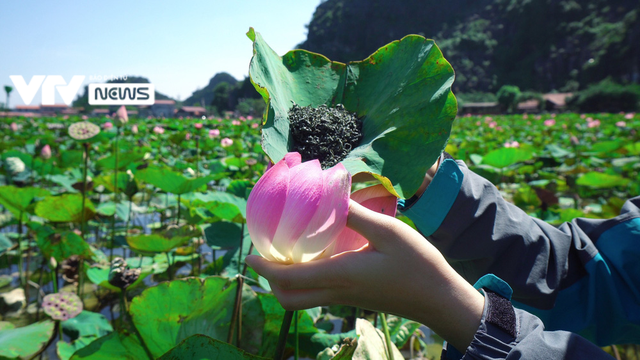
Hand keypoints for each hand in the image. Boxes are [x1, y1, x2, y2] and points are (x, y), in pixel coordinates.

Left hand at [246, 198, 483, 350]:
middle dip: (271, 281)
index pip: (289, 278)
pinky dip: (306, 280)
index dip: (264, 268)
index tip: (248, 255)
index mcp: (341, 275)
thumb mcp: (389, 232)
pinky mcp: (355, 299)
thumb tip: (330, 194)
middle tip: (266, 254)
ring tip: (286, 252)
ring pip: (303, 298)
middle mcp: (338, 291)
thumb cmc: (418, 265)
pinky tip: (316, 256)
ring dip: (287, 281)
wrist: (440, 300)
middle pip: (290, 298)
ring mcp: (346, 299)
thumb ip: (356, 215)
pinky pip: (319, 293)